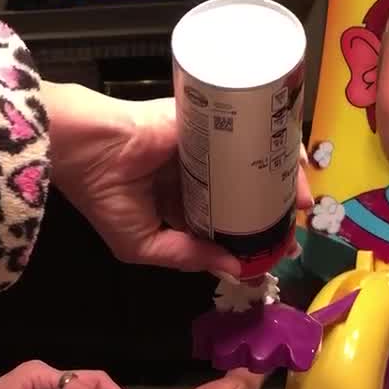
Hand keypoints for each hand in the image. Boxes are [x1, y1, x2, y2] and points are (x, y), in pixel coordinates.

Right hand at [43, 82, 312, 276]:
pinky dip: (274, 141)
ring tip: (303, 197)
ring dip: (281, 178)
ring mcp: (208, 145)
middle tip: (299, 225)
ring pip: (252, 161)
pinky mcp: (212, 118)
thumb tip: (237, 270)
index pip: (226, 221)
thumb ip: (189, 257)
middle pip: (246, 190)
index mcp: (181, 204)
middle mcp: (199, 175)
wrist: (86, 146)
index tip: (278, 248)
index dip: (252, 235)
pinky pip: (250, 130)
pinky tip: (294, 159)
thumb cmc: (107, 197)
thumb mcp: (143, 244)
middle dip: (273, 208)